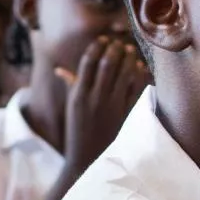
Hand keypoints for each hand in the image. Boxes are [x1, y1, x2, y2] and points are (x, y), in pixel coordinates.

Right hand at [57, 36, 147, 172]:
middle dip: (115, 48)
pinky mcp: (126, 114)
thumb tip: (60, 70)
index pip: (88, 62)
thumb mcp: (71, 108)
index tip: (103, 40)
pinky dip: (138, 74)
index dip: (97, 47)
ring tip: (130, 50)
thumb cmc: (78, 131)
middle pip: (107, 63)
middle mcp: (95, 98)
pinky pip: (136, 88)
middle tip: (119, 43)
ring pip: (124, 72)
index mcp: (78, 95)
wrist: (88, 159)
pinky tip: (139, 67)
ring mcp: (112, 106)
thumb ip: (70, 86)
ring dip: (129, 57)